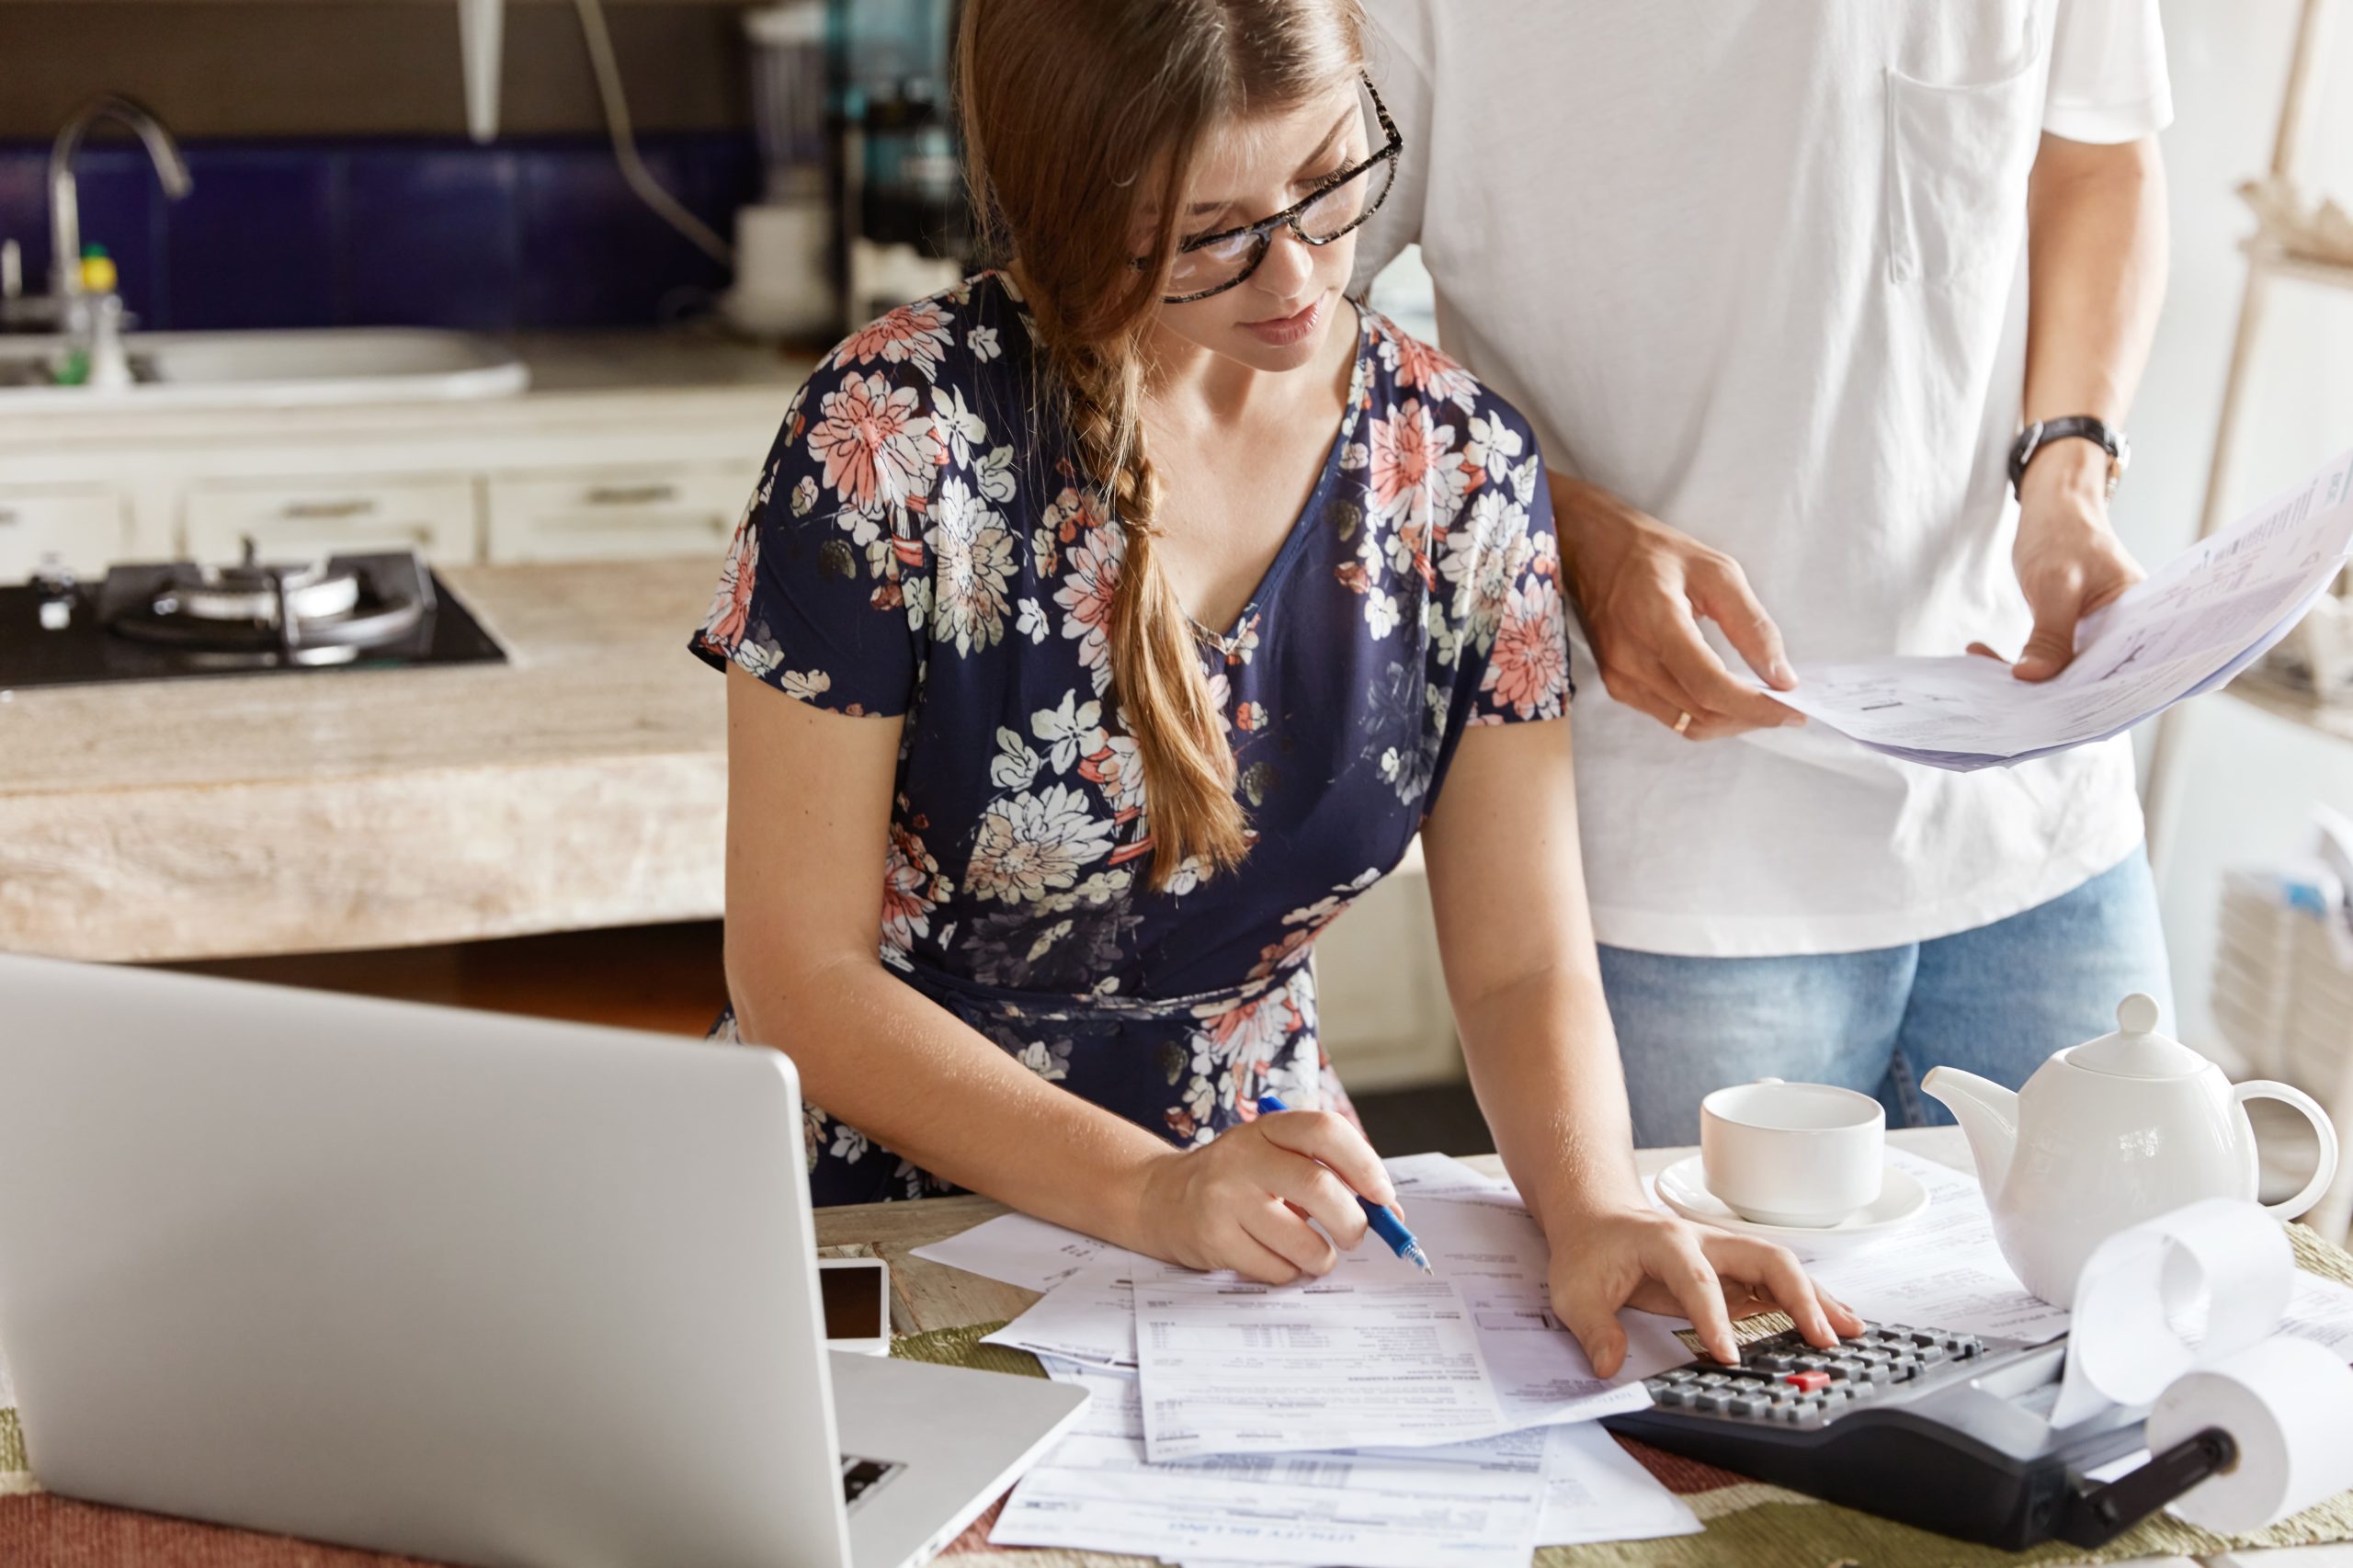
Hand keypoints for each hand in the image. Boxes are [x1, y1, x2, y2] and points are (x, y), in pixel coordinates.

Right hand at [1134, 1108, 1394, 1284]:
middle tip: (1355, 1236)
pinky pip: (1274, 1268)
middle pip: (1318, 1187)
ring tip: (1317, 1254)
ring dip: (1322, 1257)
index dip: (1365, 1165)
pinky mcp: (1213, 1239)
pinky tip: (1279, 1260)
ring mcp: (1224, 1198)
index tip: (1383, 1197)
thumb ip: (1328, 1174)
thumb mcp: (1275, 1157)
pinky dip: (1290, 1272)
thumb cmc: (1238, 1180)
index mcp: (1267, 1128)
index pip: (1325, 1131)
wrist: (1161, 1198)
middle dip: (1352, 1222)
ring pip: (1300, 1239)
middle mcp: (1243, 1156)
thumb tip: (1389, 1213)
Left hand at [1544, 1202, 1865, 1376]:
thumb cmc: (1590, 1252)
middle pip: (1765, 1258)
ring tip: (1851, 1332)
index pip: (1699, 1280)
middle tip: (1823, 1340)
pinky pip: (1777, 1285)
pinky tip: (1832, 1327)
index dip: (1716, 1319)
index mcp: (1667, 1243)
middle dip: (1798, 1297)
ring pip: (1782, 1268)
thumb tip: (1609, 1366)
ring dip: (1818, 1299)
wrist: (1598, 1219)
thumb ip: (1594, 1329)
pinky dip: (1808, 1304)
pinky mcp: (1735, 1271)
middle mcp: (1706, 1241)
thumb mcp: (1574, 1291)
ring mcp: (1726, 1254)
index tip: (1729, 1357)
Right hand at [1551, 476, 1803, 738]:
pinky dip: (1706, 714)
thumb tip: (1781, 676)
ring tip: (1760, 702)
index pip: (1710, 685)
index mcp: (1657, 622)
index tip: (1794, 710)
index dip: (1756, 707)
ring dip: (1731, 721)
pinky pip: (1671, 717)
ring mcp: (1620, 677)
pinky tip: (1726, 695)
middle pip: (1703, 713)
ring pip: (1688, 724)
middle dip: (1752, 717)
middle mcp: (1632, 659)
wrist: (1590, 549)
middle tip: (1786, 705)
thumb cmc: (1653, 553)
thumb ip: (1752, 625)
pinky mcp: (1617, 686)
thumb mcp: (1716, 571)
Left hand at [1981, 443, 2144, 680]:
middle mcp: (2125, 636)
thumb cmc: (2065, 535)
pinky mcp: (2073, 639)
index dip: (2093, 701)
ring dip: (2027, 681)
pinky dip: (2017, 663)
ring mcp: (2098, 639)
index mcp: (2142, 622)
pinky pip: (2048, 663)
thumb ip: (2051, 634)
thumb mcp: (2056, 583)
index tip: (2051, 715)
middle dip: (2052, 697)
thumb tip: (2033, 678)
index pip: (2125, 673)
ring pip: (2065, 676)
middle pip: (2094, 682)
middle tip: (2006, 703)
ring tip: (1985, 678)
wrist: (2056, 510)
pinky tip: (1980, 654)